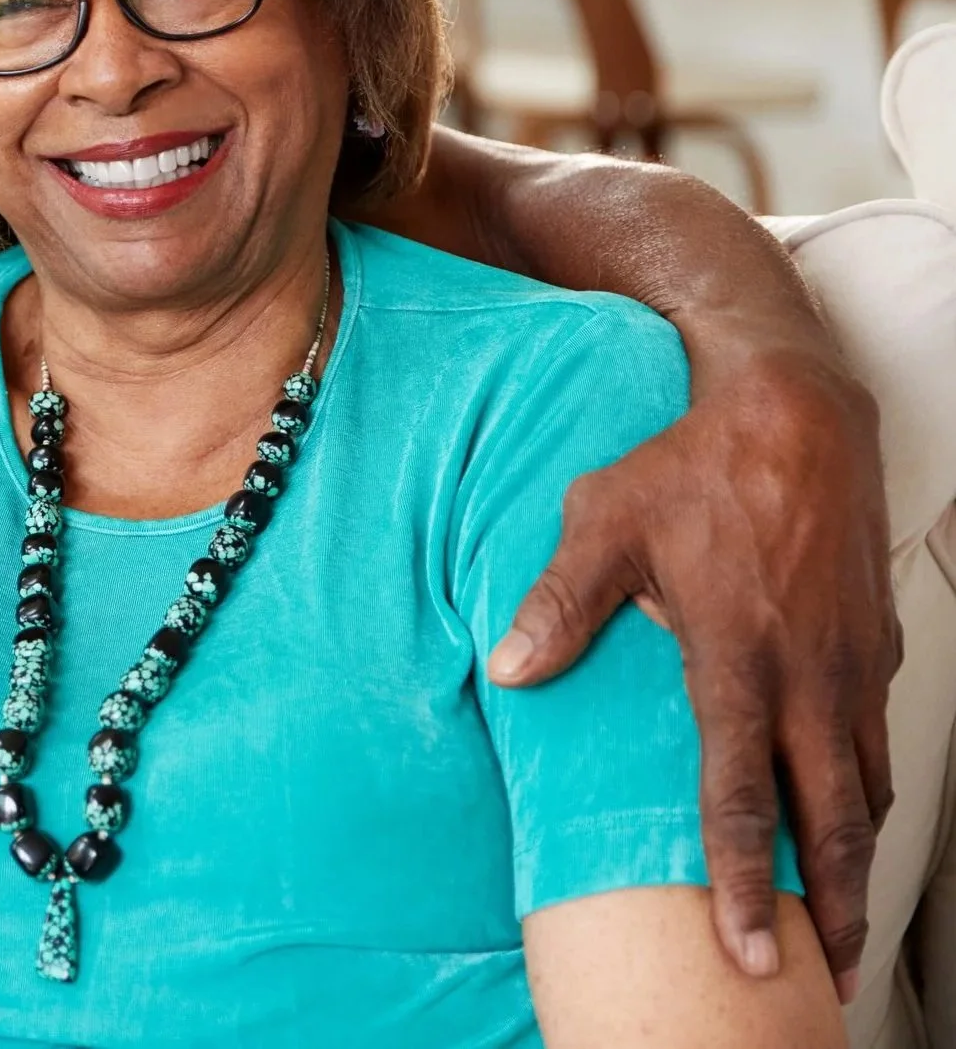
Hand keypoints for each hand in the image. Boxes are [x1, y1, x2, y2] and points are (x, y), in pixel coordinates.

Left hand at [486, 340, 895, 1004]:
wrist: (796, 412)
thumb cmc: (689, 465)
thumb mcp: (604, 521)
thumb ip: (559, 603)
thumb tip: (508, 670)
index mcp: (738, 654)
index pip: (738, 789)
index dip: (737, 873)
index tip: (739, 942)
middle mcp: (810, 673)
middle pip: (830, 819)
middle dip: (826, 904)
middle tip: (814, 971)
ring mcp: (853, 664)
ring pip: (864, 789)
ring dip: (853, 861)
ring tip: (837, 924)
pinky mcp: (876, 648)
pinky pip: (876, 744)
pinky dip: (865, 798)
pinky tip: (846, 826)